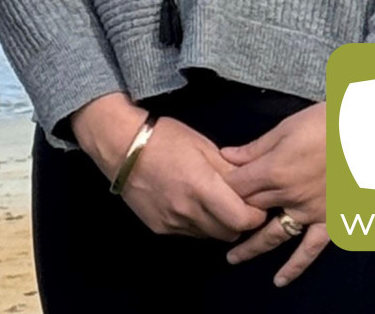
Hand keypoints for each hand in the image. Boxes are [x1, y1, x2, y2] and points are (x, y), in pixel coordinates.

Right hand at [72, 94, 266, 240]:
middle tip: (233, 203)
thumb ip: (231, 171)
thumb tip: (254, 188)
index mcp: (203, 187)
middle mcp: (189, 210)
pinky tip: (186, 203)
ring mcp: (172, 222)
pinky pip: (188, 233)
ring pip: (209, 235)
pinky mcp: (159, 228)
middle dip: (238, 221)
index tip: (253, 202)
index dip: (254, 214)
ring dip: (215, 223)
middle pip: (230, 233)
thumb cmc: (165, 138)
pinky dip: (194, 223)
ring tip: (208, 202)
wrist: (119, 145)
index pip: (244, 220)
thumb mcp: (203, 146)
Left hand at [223, 104, 330, 285]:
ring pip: (272, 234)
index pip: (235, 186)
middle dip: (230, 213)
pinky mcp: (330, 222)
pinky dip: (295, 266)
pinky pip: (310, 249)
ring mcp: (309, 212)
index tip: (209, 190)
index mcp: (273, 171)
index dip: (220, 188)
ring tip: (232, 258)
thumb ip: (255, 148)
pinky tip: (280, 279)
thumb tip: (226, 156)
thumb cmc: (326, 124)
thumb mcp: (285, 128)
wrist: (369, 136)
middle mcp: (288, 196)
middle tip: (213, 220)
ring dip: (251, 247)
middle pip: (249, 208)